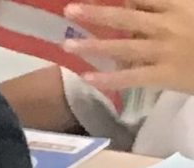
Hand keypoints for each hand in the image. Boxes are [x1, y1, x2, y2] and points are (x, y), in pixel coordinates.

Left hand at [68, 0, 193, 93]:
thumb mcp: (192, 9)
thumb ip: (174, 4)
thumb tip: (142, 5)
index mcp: (180, 5)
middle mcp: (169, 25)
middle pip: (126, 16)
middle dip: (97, 13)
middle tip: (71, 9)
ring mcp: (165, 51)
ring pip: (123, 47)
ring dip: (93, 46)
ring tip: (67, 45)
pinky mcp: (165, 75)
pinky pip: (133, 77)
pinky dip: (110, 78)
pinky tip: (88, 77)